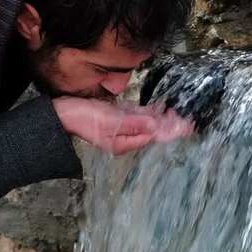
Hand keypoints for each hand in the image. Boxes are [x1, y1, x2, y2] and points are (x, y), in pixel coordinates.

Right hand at [52, 97, 192, 154]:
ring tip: (180, 115)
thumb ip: (133, 123)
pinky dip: (150, 113)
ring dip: (163, 119)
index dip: (172, 131)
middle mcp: (125, 137)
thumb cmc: (82, 117)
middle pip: (154, 131)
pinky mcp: (118, 118)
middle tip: (190, 121)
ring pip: (148, 123)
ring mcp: (122, 128)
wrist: (62, 113)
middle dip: (171, 126)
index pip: (154, 136)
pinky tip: (161, 109)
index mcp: (124, 142)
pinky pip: (138, 116)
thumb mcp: (109, 121)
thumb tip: (155, 126)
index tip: (187, 127)